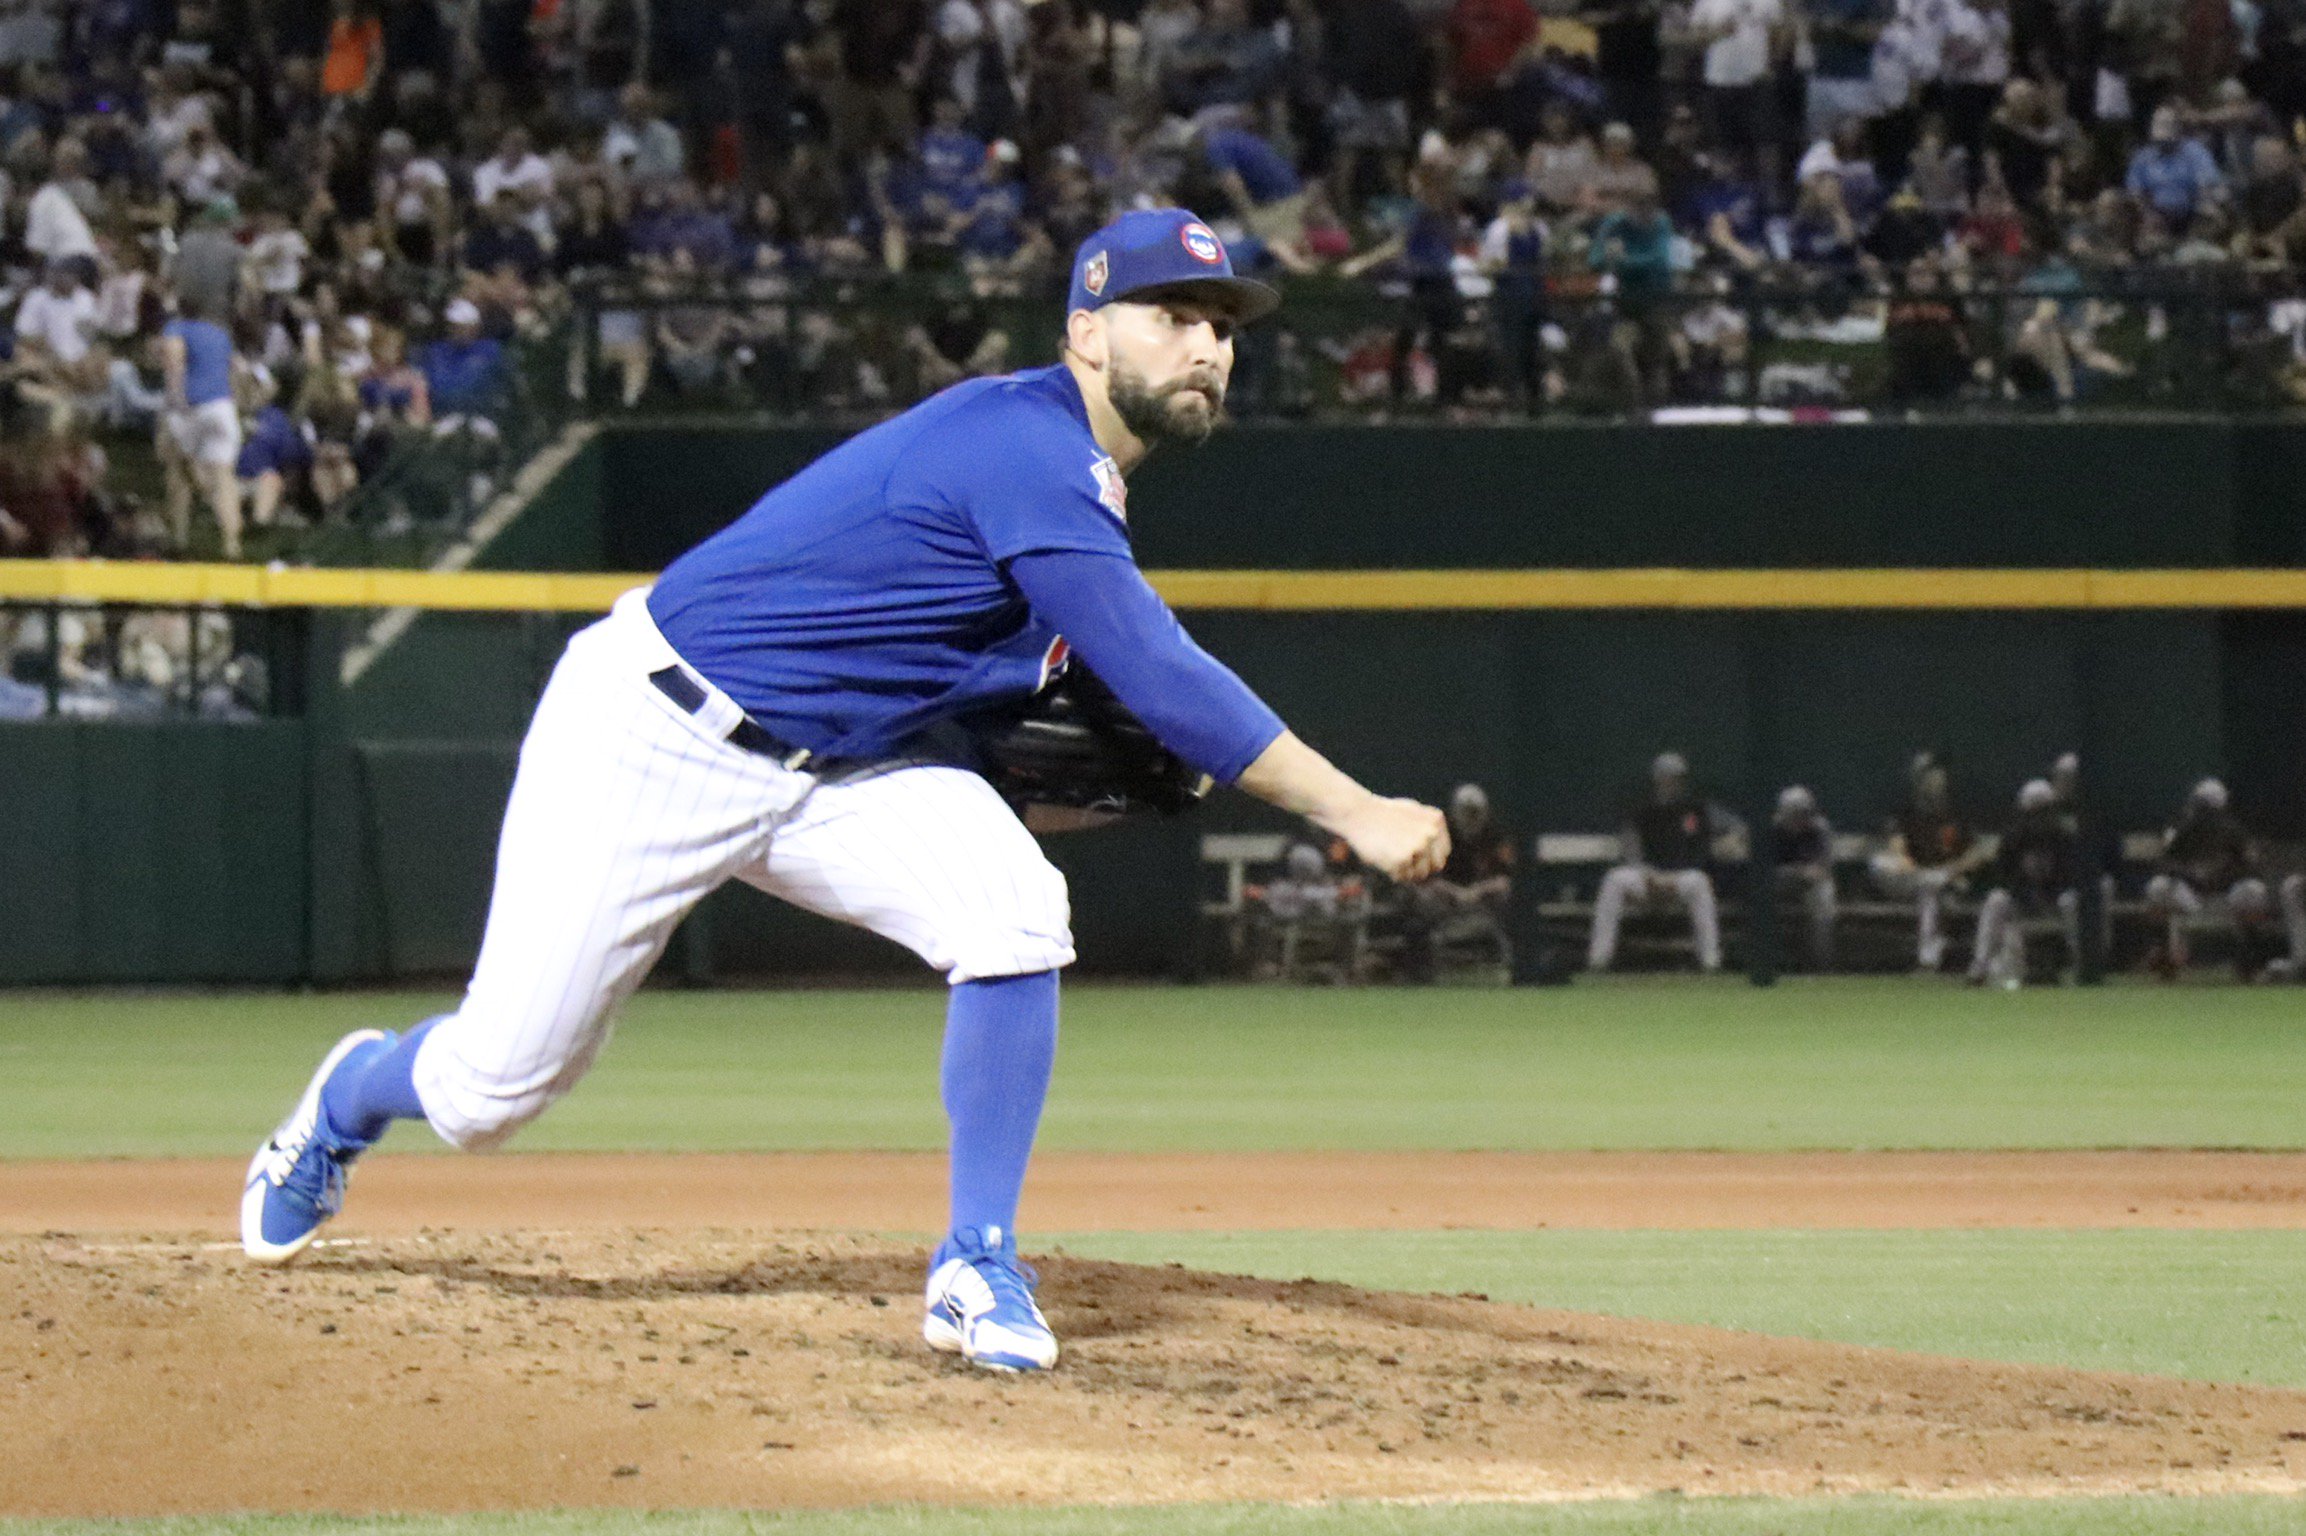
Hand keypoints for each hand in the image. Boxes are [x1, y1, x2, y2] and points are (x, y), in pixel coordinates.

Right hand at [1328, 795, 1449, 882]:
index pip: (1443, 853)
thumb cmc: (1382, 815)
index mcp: (1436, 820)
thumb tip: (1441, 861)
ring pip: (1418, 875)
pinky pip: (1401, 877)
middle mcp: (1431, 833)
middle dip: (1419, 868)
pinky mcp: (1402, 859)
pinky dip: (1391, 872)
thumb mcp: (1413, 814)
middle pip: (1435, 867)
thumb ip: (1428, 831)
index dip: (1428, 859)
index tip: (1413, 857)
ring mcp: (1418, 846)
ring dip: (1405, 872)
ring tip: (1389, 856)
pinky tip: (1382, 857)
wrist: (1358, 813)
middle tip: (1402, 862)